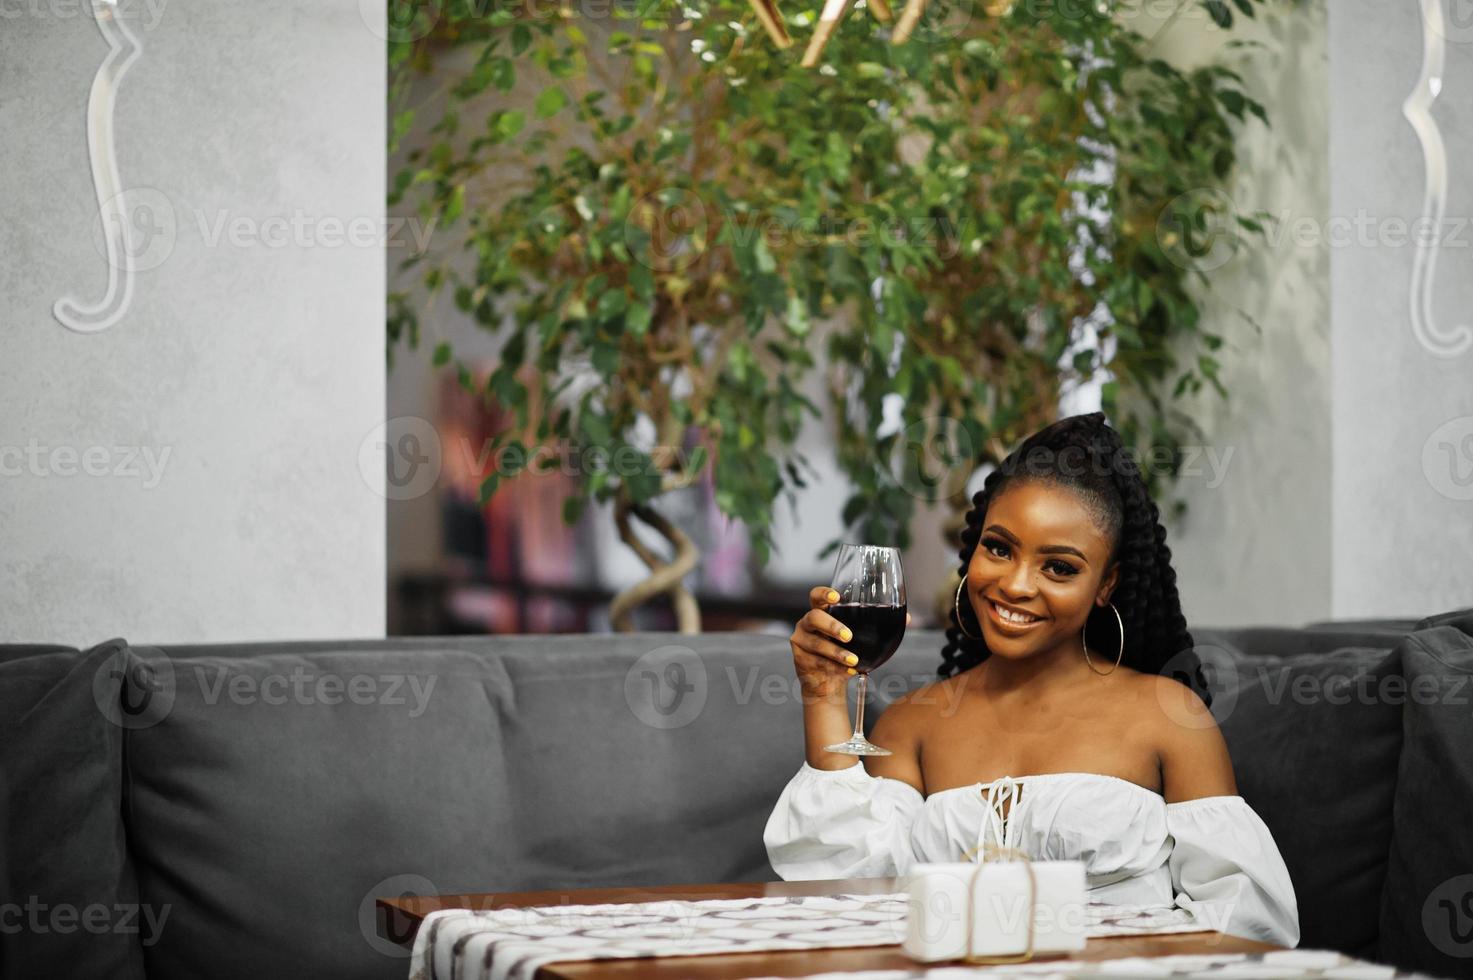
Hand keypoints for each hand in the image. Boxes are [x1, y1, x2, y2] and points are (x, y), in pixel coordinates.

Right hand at [789, 586, 911, 700]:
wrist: (827, 682)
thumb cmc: (844, 653)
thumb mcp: (860, 639)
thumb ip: (877, 626)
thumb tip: (907, 618)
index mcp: (821, 612)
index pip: (816, 596)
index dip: (823, 594)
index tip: (836, 597)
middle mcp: (807, 624)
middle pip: (814, 617)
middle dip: (832, 626)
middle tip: (849, 636)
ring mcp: (801, 641)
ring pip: (817, 644)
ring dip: (837, 653)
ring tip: (854, 660)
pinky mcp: (800, 659)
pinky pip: (817, 662)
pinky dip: (835, 667)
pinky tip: (848, 670)